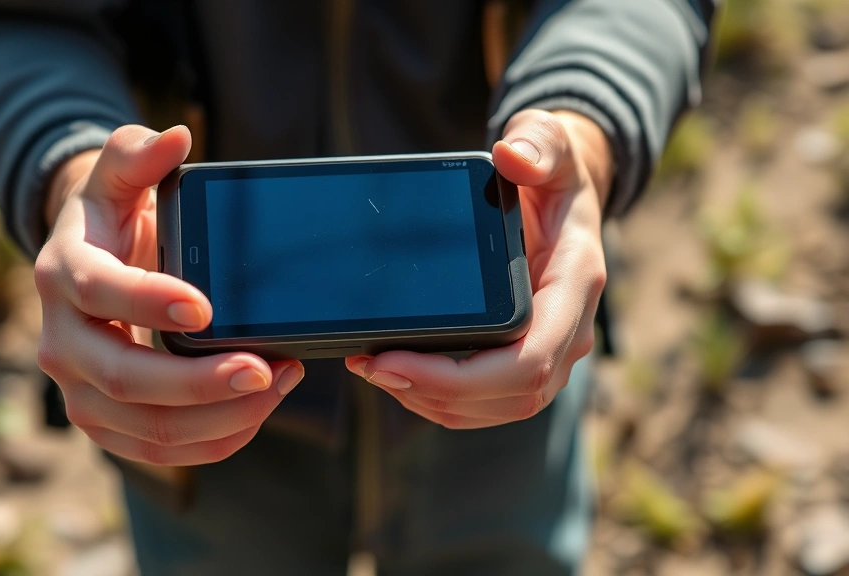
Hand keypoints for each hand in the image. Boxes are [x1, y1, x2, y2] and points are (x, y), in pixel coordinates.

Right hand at [35, 125, 304, 465]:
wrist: (86, 272)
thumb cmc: (112, 222)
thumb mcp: (117, 178)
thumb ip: (138, 153)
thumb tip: (177, 136)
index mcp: (63, 275)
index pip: (100, 293)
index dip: (149, 303)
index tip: (208, 307)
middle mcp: (61, 342)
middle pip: (125, 380)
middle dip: (199, 383)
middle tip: (265, 369)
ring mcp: (80, 391)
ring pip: (146, 429)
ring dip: (219, 417)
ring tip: (278, 383)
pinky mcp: (106, 423)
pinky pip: (157, 452)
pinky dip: (212, 440)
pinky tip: (255, 414)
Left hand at [346, 109, 610, 427]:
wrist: (562, 199)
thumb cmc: (553, 175)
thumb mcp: (551, 145)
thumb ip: (538, 143)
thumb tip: (511, 155)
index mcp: (574, 286)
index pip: (529, 360)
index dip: (461, 377)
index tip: (394, 360)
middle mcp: (568, 331)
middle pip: (510, 396)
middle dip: (434, 393)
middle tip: (369, 366)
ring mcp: (549, 353)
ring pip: (495, 409)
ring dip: (431, 401)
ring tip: (373, 369)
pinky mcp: (524, 362)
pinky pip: (486, 402)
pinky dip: (439, 399)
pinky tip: (398, 375)